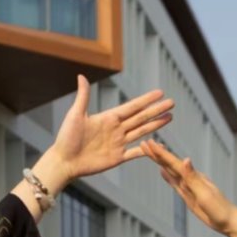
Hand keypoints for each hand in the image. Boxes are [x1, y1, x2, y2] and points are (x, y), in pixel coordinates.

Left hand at [50, 76, 173, 183]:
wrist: (64, 161)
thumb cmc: (66, 137)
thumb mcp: (76, 115)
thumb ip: (83, 96)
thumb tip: (81, 75)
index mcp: (108, 117)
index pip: (132, 106)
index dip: (146, 100)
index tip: (160, 93)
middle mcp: (116, 129)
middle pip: (141, 117)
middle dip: (156, 110)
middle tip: (172, 103)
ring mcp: (118, 143)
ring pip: (142, 132)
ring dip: (156, 125)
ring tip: (169, 118)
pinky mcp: (117, 158)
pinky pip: (135, 153)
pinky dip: (147, 150)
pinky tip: (158, 145)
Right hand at [142, 140, 236, 234]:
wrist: (229, 221)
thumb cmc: (219, 209)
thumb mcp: (204, 194)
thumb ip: (193, 178)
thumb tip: (185, 159)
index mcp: (192, 178)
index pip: (173, 163)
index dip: (160, 153)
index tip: (148, 142)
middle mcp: (190, 179)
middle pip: (170, 164)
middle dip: (157, 154)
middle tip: (144, 143)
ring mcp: (189, 187)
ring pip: (171, 171)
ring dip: (161, 161)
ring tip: (152, 152)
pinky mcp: (189, 195)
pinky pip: (175, 183)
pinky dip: (168, 176)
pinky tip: (163, 172)